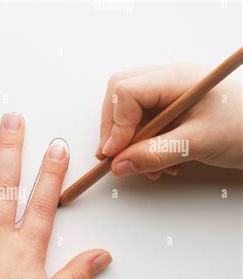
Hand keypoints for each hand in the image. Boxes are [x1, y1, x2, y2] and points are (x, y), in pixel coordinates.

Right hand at [96, 63, 241, 179]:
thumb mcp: (197, 143)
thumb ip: (155, 154)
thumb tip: (120, 165)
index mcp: (176, 78)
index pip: (127, 92)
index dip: (115, 124)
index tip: (114, 154)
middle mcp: (168, 81)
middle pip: (120, 97)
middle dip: (115, 131)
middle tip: (117, 158)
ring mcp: (168, 95)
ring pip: (129, 114)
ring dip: (131, 144)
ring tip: (148, 167)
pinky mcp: (170, 111)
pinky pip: (143, 126)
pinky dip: (144, 148)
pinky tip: (160, 164)